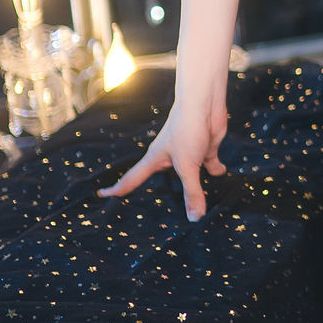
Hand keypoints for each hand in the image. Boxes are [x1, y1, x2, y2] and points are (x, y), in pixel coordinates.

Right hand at [98, 97, 228, 221]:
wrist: (205, 104)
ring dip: (191, 185)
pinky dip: (215, 171)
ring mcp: (187, 153)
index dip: (117, 189)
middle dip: (155, 191)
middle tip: (144, 207)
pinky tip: (220, 175)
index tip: (102, 196)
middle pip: (159, 179)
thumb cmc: (187, 130)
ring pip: (188, 175)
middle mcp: (169, 157)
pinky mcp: (205, 149)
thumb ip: (192, 192)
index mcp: (154, 159)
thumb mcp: (187, 166)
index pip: (131, 179)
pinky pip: (210, 165)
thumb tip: (195, 218)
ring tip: (190, 201)